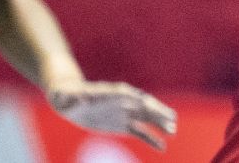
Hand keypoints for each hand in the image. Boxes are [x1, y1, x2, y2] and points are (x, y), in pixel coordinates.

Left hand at [48, 80, 177, 151]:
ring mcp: (126, 113)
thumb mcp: (65, 96)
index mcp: (112, 92)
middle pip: (144, 106)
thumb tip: (75, 97)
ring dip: (160, 124)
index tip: (149, 105)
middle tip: (171, 121)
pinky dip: (152, 139)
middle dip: (157, 113)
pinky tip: (162, 146)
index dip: (139, 100)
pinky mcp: (124, 125)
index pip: (128, 95)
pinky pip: (141, 132)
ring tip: (173, 131)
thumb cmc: (67, 96)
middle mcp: (124, 101)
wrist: (70, 100)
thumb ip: (72, 96)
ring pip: (147, 118)